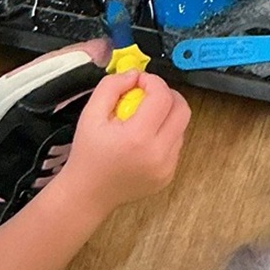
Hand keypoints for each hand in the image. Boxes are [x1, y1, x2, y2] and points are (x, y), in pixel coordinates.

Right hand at [56, 70, 189, 216]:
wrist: (87, 194)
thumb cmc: (87, 155)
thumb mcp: (90, 114)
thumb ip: (112, 87)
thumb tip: (135, 74)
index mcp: (138, 137)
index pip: (162, 97)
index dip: (153, 81)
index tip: (140, 81)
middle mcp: (158, 154)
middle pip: (182, 109)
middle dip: (167, 95)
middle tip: (149, 95)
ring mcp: (166, 167)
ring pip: (182, 126)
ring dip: (167, 115)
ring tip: (143, 119)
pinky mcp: (169, 175)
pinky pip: (176, 144)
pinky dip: (165, 135)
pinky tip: (144, 140)